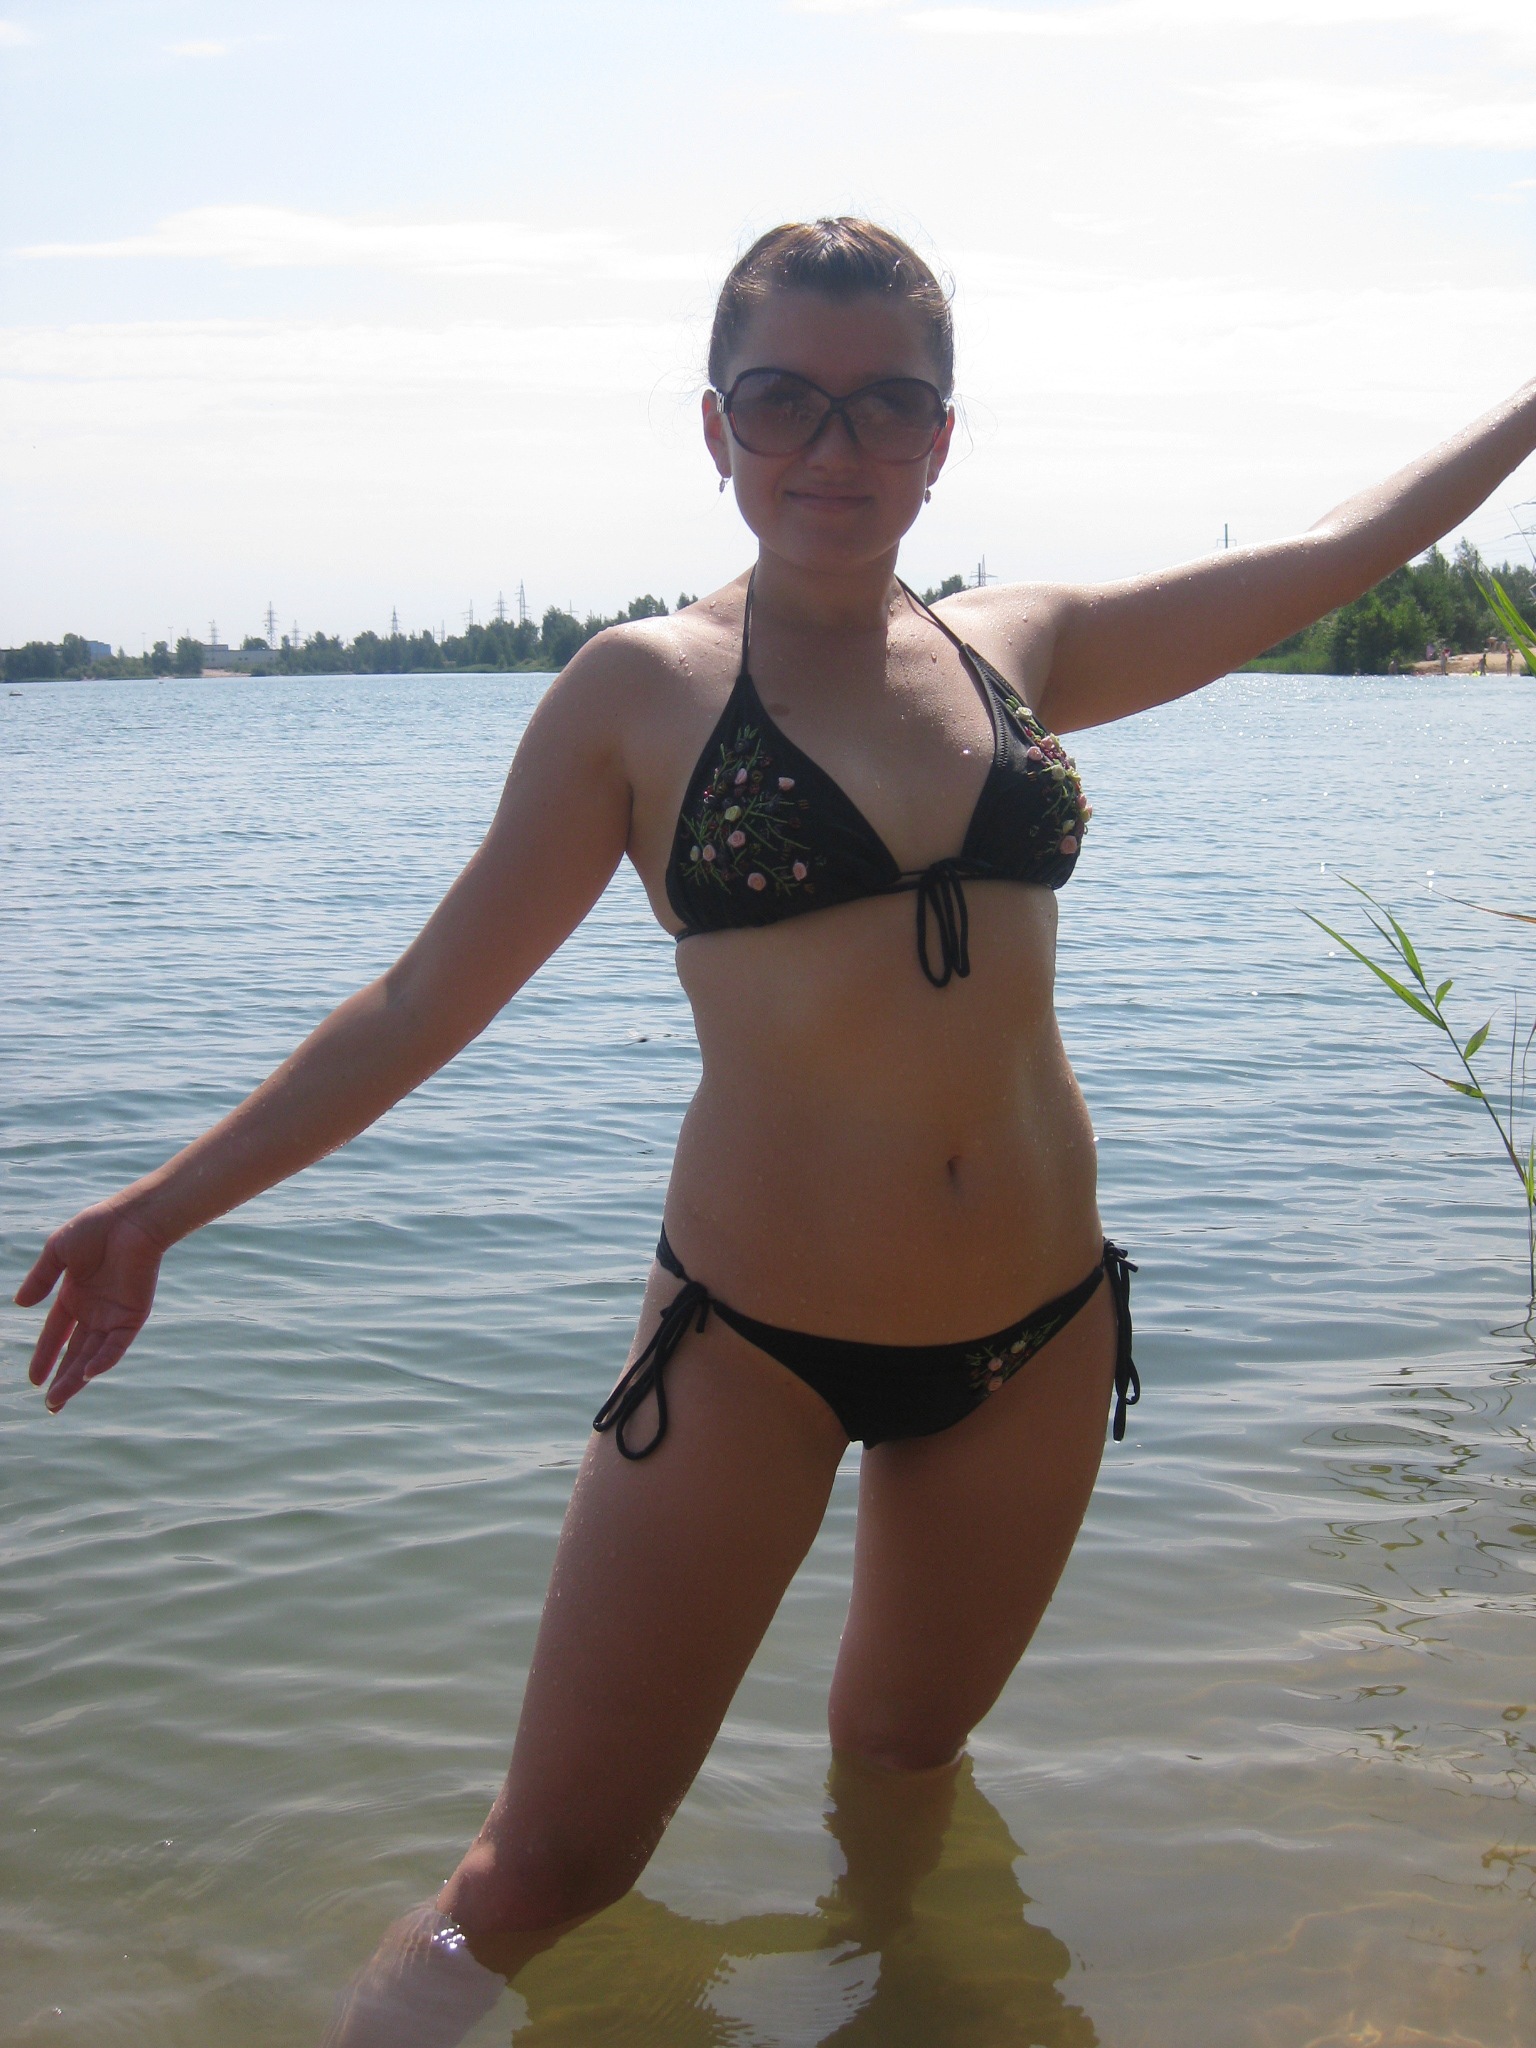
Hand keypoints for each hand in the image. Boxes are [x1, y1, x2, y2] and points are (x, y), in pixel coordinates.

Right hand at [15, 1200, 166, 1413]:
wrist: (131, 1220)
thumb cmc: (96, 1228)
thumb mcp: (57, 1252)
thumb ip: (41, 1279)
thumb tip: (20, 1305)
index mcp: (75, 1297)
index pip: (56, 1334)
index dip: (45, 1356)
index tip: (33, 1379)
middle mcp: (94, 1311)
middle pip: (75, 1352)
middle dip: (62, 1379)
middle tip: (51, 1405)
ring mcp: (114, 1315)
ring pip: (93, 1355)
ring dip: (77, 1378)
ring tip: (59, 1399)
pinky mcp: (133, 1315)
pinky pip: (117, 1344)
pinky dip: (103, 1359)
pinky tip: (87, 1374)